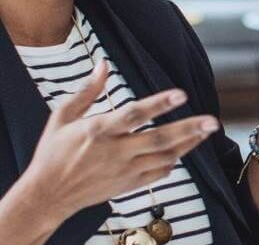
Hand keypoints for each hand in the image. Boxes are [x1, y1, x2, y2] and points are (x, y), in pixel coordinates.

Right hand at [20, 60, 219, 219]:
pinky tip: (183, 151)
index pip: (134, 114)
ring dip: (188, 144)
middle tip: (212, 121)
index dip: (159, 104)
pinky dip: (172, 162)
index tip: (181, 94)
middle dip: (188, 129)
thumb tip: (103, 64)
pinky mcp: (126, 186)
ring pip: (163, 157)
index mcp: (97, 131)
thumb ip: (87, 91)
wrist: (46, 196)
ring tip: (207, 132)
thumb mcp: (62, 117)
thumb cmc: (52, 153)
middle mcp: (113, 152)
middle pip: (158, 139)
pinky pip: (157, 174)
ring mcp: (122, 171)